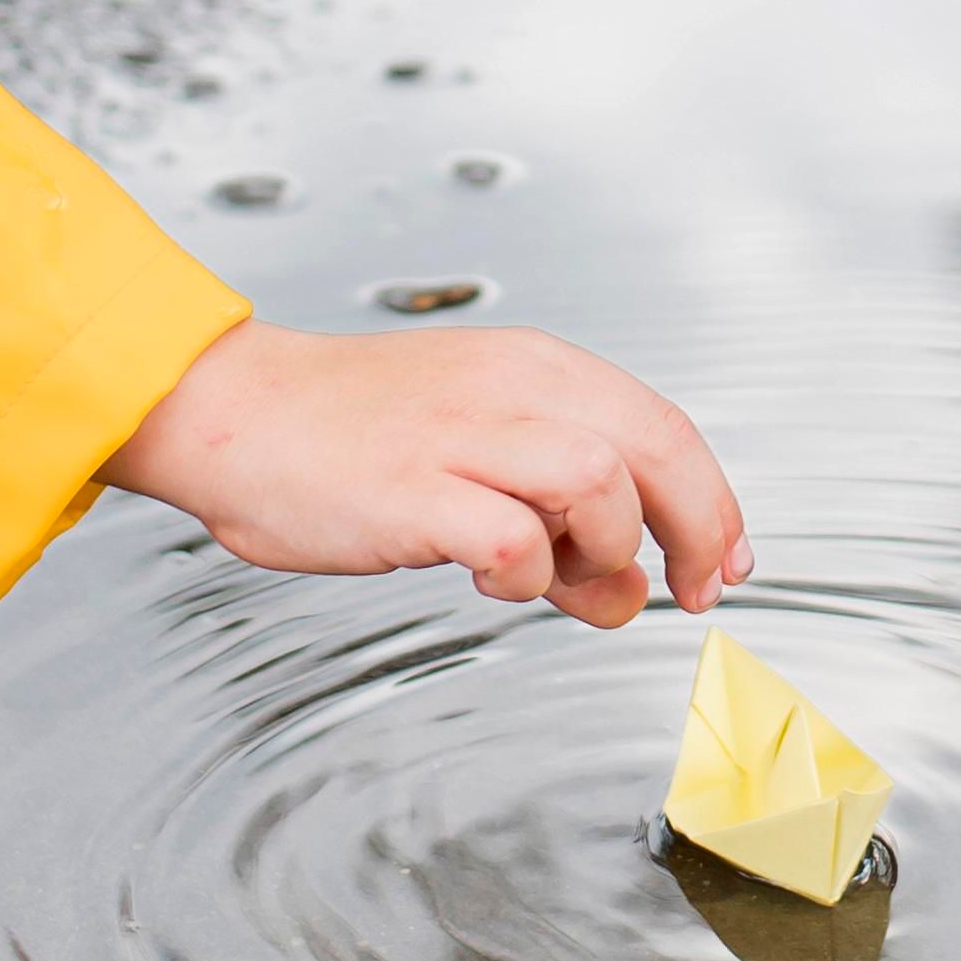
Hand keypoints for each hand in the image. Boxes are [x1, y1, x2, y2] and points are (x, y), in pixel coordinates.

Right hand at [102, 318, 754, 626]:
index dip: (712, 502)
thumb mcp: (476, 453)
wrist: (236, 412)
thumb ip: (558, 520)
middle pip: (657, 449)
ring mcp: (463, 437)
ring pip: (599, 483)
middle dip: (696, 528)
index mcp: (536, 369)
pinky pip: (511, 542)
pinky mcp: (415, 492)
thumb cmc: (350, 436)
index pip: (665, 427)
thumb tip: (630, 590)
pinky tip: (489, 580)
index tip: (725, 562)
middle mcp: (513, 390)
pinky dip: (524, 576)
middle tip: (688, 592)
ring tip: (558, 577)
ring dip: (602, 549)